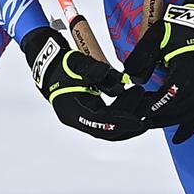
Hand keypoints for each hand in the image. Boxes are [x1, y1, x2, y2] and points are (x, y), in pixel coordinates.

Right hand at [21, 26, 141, 140]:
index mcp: (72, 109)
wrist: (46, 63)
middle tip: (146, 105)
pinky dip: (120, 116)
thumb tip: (121, 83)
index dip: (121, 121)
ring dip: (127, 119)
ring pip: (107, 128)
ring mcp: (79, 118)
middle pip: (106, 130)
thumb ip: (99, 71)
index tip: (140, 120)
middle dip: (129, 122)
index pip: (100, 122)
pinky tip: (133, 105)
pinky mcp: (85, 114)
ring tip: (143, 103)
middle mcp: (76, 118)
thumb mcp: (78, 63)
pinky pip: (106, 122)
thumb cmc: (61, 63)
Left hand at [123, 0, 193, 143]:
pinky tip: (178, 139)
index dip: (149, 107)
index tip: (135, 111)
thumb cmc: (181, 28)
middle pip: (175, 111)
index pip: (165, 98)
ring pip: (186, 116)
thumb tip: (130, 77)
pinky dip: (188, 128)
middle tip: (137, 119)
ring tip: (150, 122)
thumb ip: (142, 57)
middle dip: (155, 117)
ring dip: (167, 121)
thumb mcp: (157, 37)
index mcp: (185, 74)